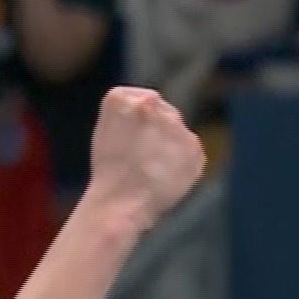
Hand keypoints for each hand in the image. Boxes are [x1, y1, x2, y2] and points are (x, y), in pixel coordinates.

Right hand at [82, 86, 205, 232]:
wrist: (121, 202)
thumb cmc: (108, 174)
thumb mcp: (106, 133)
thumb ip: (128, 117)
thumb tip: (149, 120)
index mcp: (120, 96)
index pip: (141, 101)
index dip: (138, 125)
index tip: (130, 143)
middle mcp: (149, 101)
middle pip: (163, 112)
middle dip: (158, 133)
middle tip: (143, 159)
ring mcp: (173, 122)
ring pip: (178, 132)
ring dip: (171, 147)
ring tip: (152, 171)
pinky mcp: (192, 143)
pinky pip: (191, 152)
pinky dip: (183, 164)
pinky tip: (166, 177)